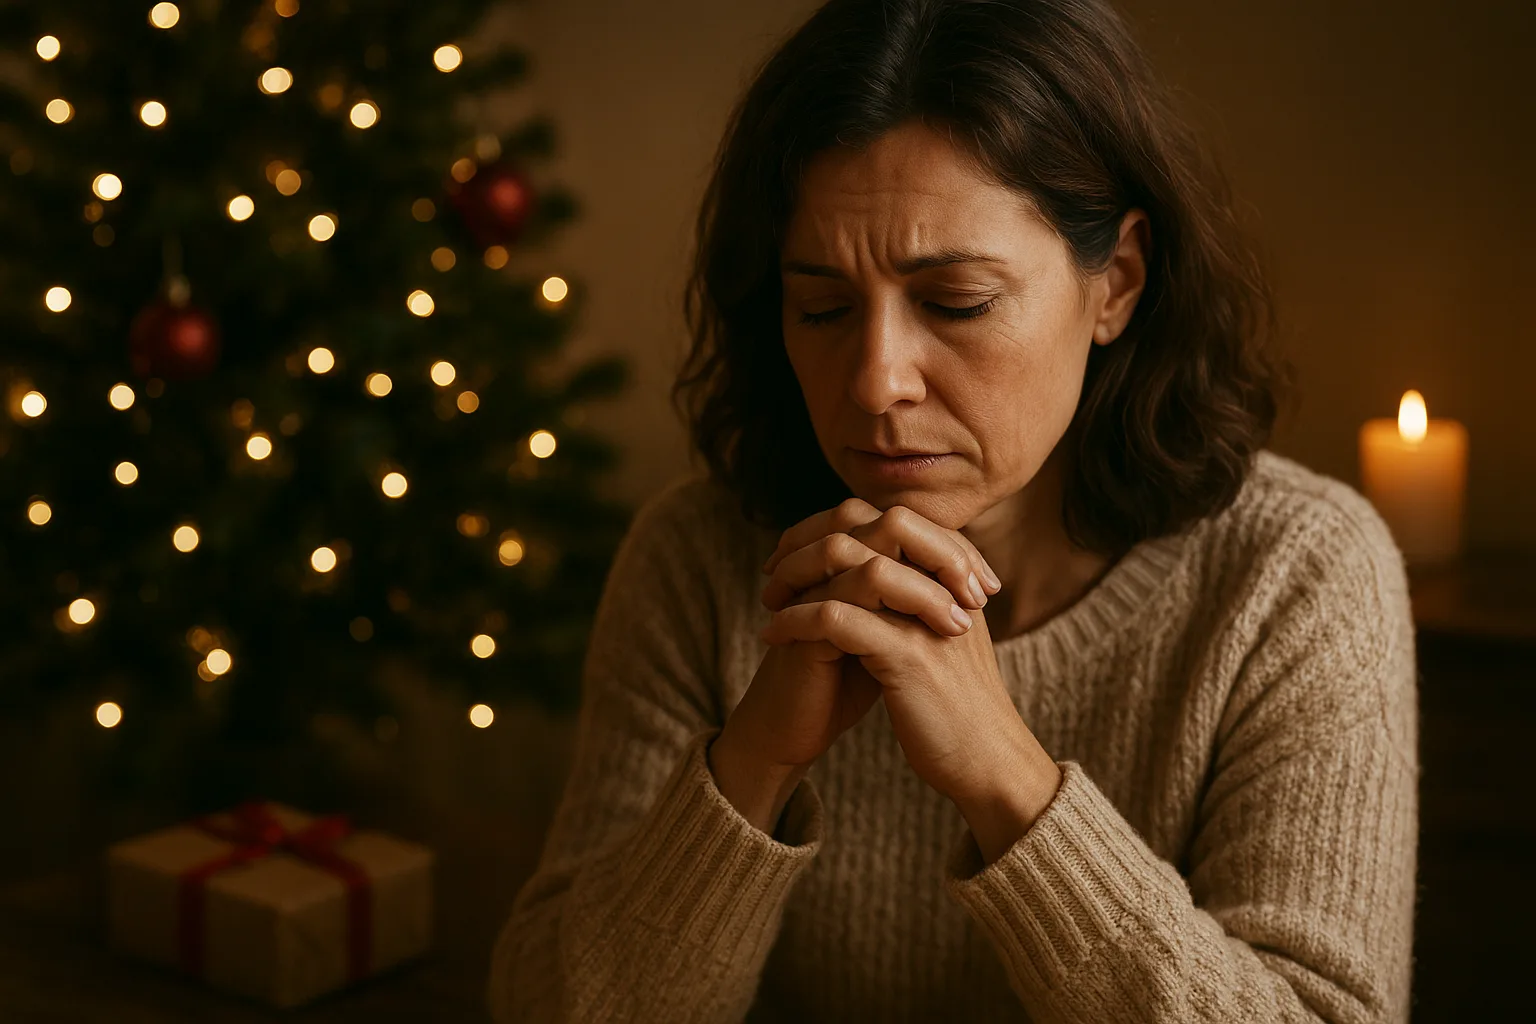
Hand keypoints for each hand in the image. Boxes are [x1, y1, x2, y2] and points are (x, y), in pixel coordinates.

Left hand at [758, 501, 1059, 821]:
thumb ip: (914, 603)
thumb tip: (868, 577)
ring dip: (795, 575)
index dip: (832, 524)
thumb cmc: (957, 706)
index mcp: (950, 574)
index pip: (886, 517)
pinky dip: (795, 620)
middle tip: (773, 568)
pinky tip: (772, 635)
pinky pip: (836, 616)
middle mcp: (942, 582)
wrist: (988, 761)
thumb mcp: (940, 639)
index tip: (795, 550)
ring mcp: (926, 614)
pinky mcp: (908, 654)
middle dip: (808, 539)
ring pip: (847, 561)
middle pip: (864, 523)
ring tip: (769, 600)